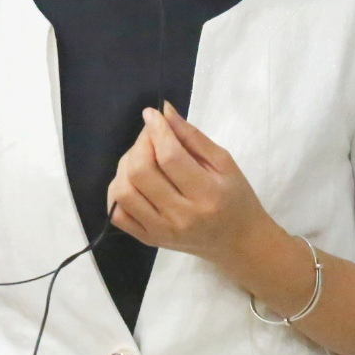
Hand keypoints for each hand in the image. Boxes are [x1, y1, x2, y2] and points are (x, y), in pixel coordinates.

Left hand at [106, 102, 272, 267]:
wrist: (237, 242)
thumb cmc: (236, 198)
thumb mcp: (224, 163)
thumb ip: (193, 137)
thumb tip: (163, 111)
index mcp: (207, 195)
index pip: (170, 157)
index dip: (157, 130)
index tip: (153, 114)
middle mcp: (181, 216)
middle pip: (141, 172)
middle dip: (140, 144)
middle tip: (151, 136)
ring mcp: (161, 231)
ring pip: (123, 191)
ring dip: (126, 165)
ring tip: (142, 157)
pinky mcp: (148, 239)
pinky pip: (117, 213)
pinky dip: (118, 190)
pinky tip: (133, 180)